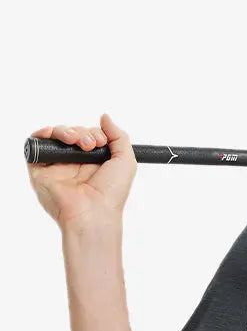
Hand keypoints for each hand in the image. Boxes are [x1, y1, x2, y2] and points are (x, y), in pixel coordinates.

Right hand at [27, 113, 136, 230]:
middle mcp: (74, 164)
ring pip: (55, 136)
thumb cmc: (111, 195)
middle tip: (91, 145)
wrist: (93, 213)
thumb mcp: (126, 162)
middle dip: (82, 132)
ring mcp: (56, 166)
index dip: (94, 133)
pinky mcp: (40, 169)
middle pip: (72, 134)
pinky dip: (44, 134)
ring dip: (66, 131)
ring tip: (77, 141)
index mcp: (93, 164)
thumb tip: (105, 117)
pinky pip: (36, 144)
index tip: (102, 141)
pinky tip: (59, 139)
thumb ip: (119, 136)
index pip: (88, 137)